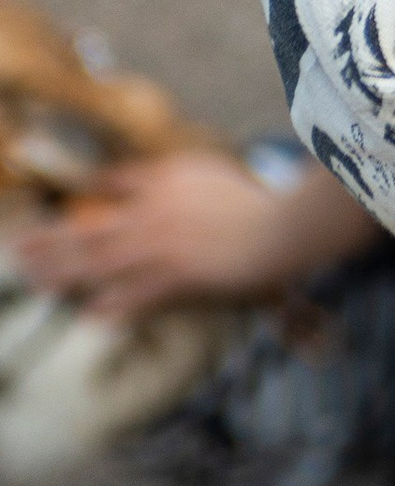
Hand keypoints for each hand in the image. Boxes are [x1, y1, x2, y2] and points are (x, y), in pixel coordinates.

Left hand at [9, 151, 375, 316]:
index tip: (36, 223)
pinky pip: (137, 298)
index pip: (104, 193)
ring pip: (103, 265)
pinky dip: (113, 307)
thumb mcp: (198, 169)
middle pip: (90, 232)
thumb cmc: (247, 198)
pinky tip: (90, 316)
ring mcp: (162, 253)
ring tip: (36, 281)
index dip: (69, 209)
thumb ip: (152, 175)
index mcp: (158, 188)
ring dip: (66, 274)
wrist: (278, 226)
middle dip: (49, 244)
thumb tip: (109, 182)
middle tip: (18, 253)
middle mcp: (151, 220)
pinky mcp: (178, 281)